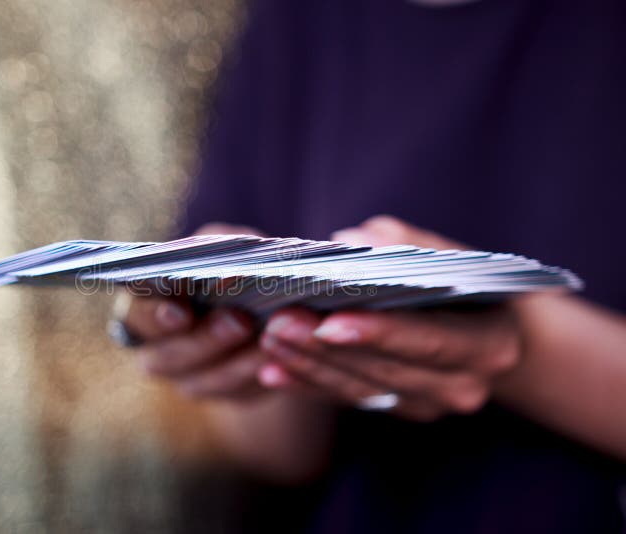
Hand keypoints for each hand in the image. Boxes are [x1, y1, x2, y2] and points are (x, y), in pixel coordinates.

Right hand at [123, 223, 269, 399]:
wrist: (264, 305)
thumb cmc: (234, 266)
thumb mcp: (225, 249)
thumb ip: (217, 247)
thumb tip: (221, 255)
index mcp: (146, 307)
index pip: (136, 315)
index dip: (154, 316)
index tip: (181, 311)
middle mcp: (158, 349)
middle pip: (167, 357)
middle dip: (204, 340)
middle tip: (238, 321)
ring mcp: (188, 379)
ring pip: (202, 383)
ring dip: (236, 364)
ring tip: (265, 341)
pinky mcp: (225, 395)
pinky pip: (237, 395)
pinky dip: (259, 377)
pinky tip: (280, 360)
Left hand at [257, 215, 521, 419]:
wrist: (484, 328)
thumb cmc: (462, 280)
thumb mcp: (448, 254)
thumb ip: (404, 244)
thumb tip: (350, 240)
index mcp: (489, 342)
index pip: (431, 341)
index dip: (380, 334)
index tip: (330, 321)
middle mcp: (463, 385)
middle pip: (385, 369)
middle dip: (326, 348)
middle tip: (279, 322)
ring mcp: (428, 404)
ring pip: (359, 389)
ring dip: (309, 365)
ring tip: (269, 339)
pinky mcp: (396, 409)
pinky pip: (347, 399)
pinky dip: (309, 385)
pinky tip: (272, 371)